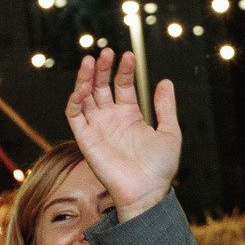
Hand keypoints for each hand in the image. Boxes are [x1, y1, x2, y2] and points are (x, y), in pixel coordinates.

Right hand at [66, 50, 180, 219]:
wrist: (147, 192)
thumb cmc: (160, 168)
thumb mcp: (170, 132)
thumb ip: (165, 107)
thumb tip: (165, 81)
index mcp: (130, 116)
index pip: (122, 85)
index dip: (124, 70)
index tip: (128, 56)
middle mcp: (111, 119)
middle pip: (101, 86)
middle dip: (102, 69)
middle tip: (105, 52)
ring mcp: (97, 128)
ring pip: (85, 97)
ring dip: (85, 78)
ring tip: (91, 61)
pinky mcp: (86, 139)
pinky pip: (74, 115)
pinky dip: (75, 99)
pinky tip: (83, 86)